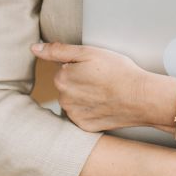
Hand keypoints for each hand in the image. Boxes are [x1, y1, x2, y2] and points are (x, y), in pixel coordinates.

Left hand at [32, 42, 164, 132]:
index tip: (95, 68)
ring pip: (74, 101)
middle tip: (102, 79)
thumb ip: (58, 50)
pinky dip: (91, 110)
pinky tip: (104, 105)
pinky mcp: (85, 127)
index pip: (64, 68)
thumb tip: (34, 48)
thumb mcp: (89, 52)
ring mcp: (74, 115)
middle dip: (80, 82)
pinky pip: (82, 116)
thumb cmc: (118, 71)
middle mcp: (63, 100)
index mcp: (61, 79)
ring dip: (85, 97)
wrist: (141, 98)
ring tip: (105, 92)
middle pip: (68, 86)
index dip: (80, 66)